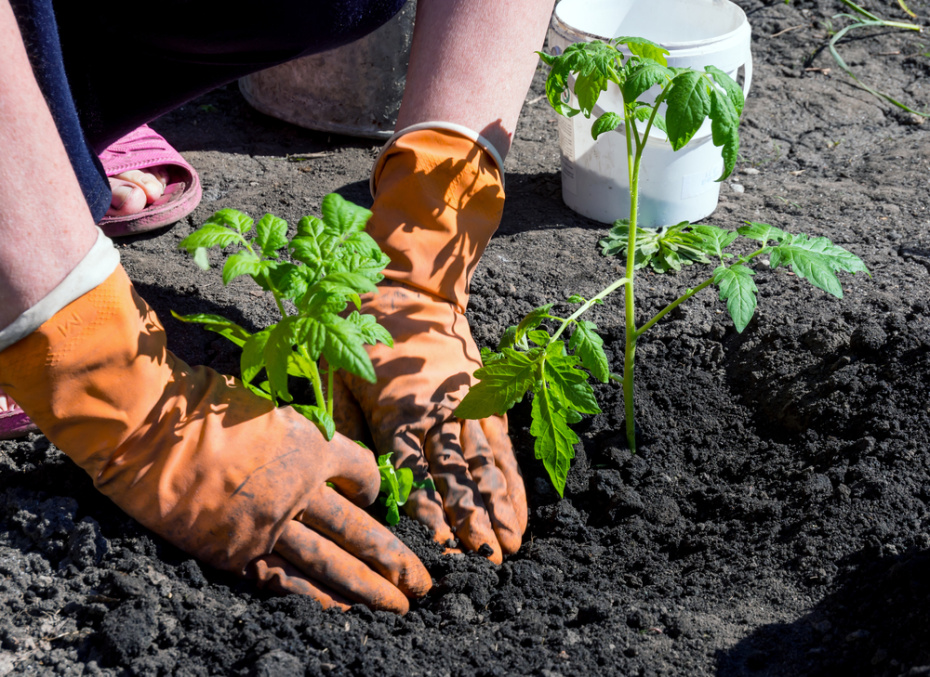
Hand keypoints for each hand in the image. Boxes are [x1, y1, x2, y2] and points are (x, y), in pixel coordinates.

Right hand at [0, 266, 429, 611]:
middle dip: (396, 559)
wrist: (151, 430)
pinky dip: (315, 598)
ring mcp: (272, 524)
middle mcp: (303, 490)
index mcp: (314, 446)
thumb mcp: (268, 409)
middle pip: (363, 530)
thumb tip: (315, 455)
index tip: (378, 497)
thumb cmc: (204, 407)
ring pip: (334, 563)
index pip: (364, 473)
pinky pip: (286, 581)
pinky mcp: (238, 551)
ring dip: (370, 589)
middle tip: (425, 583)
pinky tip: (341, 614)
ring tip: (401, 607)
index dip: (376, 487)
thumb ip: (297, 437)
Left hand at [335, 281, 526, 563]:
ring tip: (510, 546)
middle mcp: (437, 413)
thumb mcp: (335, 373)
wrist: (408, 288)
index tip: (442, 546)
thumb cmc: (362, 334)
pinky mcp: (485, 399)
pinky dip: (512, 481)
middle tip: (485, 562)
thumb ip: (341, 425)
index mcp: (396, 411)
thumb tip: (346, 477)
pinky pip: (501, 446)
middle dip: (471, 521)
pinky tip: (519, 510)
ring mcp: (466, 406)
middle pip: (456, 476)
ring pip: (485, 465)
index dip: (428, 511)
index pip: (413, 472)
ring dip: (498, 508)